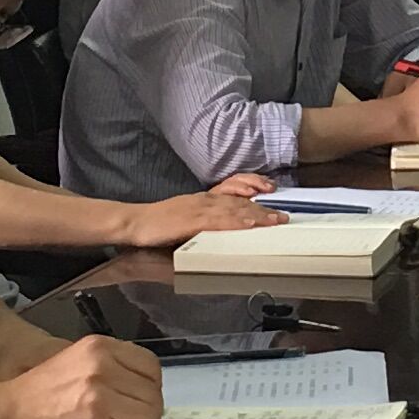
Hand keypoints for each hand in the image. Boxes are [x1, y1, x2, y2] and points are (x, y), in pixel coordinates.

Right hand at [0, 330, 163, 418]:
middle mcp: (101, 365)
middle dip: (143, 412)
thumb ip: (113, 368)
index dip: (147, 388)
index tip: (133, 400)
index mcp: (100, 346)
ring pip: (147, 417)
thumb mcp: (79, 361)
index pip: (152, 367)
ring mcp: (98, 394)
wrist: (7, 413)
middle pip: (153, 394)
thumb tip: (148, 391)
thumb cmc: (41, 392)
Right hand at [124, 175, 282, 243]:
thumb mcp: (184, 220)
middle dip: (263, 205)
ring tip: (276, 220)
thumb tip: (221, 231)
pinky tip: (250, 223)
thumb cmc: (156, 224)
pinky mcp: (192, 220)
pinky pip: (219, 220)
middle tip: (283, 212)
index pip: (231, 189)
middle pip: (238, 199)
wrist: (134, 223)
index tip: (269, 190)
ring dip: (257, 214)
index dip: (252, 188)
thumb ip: (203, 223)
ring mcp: (198, 208)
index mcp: (201, 199)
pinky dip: (237, 221)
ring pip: (234, 208)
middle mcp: (203, 199)